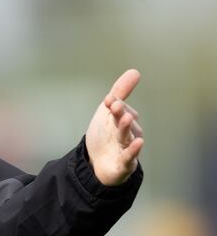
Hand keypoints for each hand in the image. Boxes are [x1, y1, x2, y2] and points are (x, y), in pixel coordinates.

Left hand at [85, 69, 144, 185]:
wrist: (97, 163)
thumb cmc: (104, 136)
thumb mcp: (107, 113)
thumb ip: (120, 93)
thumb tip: (135, 71)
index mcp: (122, 120)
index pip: (120, 110)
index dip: (114, 105)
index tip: (108, 100)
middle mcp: (127, 133)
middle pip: (124, 122)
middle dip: (120, 114)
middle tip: (115, 106)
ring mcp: (126, 148)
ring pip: (127, 136)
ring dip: (126, 128)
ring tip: (125, 119)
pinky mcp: (125, 163)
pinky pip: (130, 156)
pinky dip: (133, 150)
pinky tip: (138, 143)